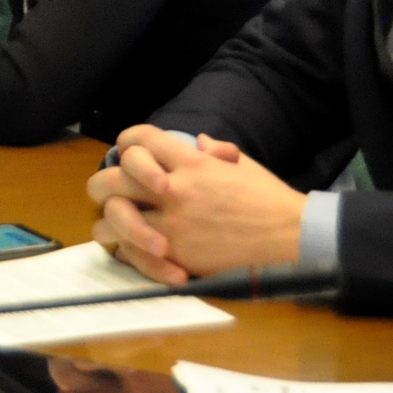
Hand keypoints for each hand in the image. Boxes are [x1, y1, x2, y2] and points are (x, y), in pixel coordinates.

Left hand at [88, 127, 303, 282]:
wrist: (290, 237)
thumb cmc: (269, 199)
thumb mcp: (243, 164)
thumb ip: (216, 152)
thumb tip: (203, 143)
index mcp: (191, 162)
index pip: (141, 138)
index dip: (127, 141)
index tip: (126, 152)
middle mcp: (175, 188)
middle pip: (112, 178)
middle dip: (102, 184)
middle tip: (108, 194)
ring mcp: (172, 223)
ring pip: (113, 218)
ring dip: (108, 224)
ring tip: (111, 229)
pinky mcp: (177, 254)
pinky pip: (132, 253)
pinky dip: (128, 254)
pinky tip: (132, 253)